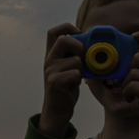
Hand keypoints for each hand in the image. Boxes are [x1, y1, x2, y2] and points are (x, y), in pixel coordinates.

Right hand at [39, 23, 83, 137]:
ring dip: (81, 70)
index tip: (78, 34)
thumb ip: (73, 55)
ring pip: (76, 60)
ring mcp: (50, 71)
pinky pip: (75, 73)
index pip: (54, 32)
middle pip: (64, 39)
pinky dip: (78, 80)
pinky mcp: (54, 81)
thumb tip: (90, 43)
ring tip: (75, 79)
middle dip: (78, 47)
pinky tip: (72, 87)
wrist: (56, 111)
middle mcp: (49, 60)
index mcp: (51, 55)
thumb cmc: (66, 88)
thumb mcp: (67, 68)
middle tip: (81, 60)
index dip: (68, 27)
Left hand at [120, 30, 138, 138]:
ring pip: (132, 73)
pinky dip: (127, 93)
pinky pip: (132, 86)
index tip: (133, 36)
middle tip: (124, 83)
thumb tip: (129, 71)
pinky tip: (131, 100)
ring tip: (129, 95)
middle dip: (126, 71)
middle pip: (137, 58)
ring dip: (125, 85)